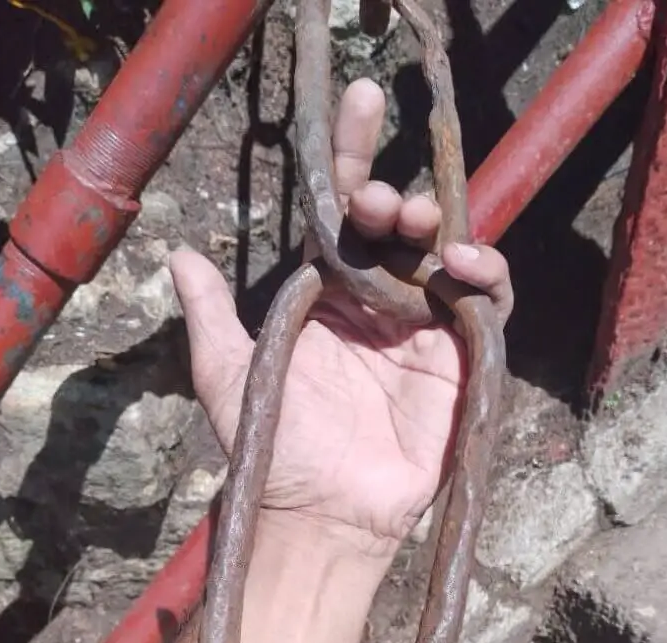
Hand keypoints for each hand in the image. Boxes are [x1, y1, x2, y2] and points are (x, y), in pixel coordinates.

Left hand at [170, 78, 511, 562]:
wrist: (321, 513)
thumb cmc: (275, 447)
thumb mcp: (229, 374)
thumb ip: (210, 315)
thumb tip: (178, 253)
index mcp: (329, 299)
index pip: (345, 216)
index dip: (353, 159)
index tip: (360, 105)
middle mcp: (379, 306)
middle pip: (400, 230)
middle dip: (394, 199)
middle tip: (378, 200)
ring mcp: (423, 332)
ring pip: (448, 257)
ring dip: (440, 228)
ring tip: (417, 223)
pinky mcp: (461, 362)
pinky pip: (488, 306)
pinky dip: (487, 277)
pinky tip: (464, 266)